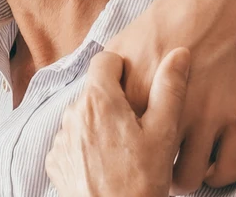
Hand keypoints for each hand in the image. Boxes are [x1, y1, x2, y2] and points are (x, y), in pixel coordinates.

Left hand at [46, 48, 188, 196]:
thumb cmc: (142, 181)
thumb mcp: (163, 134)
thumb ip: (170, 89)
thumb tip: (179, 54)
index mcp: (98, 100)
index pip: (105, 60)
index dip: (123, 67)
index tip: (138, 83)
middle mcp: (72, 113)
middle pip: (94, 91)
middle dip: (114, 100)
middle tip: (138, 125)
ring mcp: (60, 138)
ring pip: (83, 116)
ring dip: (100, 123)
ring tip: (125, 149)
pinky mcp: (55, 160)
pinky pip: (72, 140)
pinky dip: (88, 145)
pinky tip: (108, 163)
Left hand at [107, 0, 235, 192]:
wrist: (219, 0)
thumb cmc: (168, 19)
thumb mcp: (122, 44)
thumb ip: (104, 76)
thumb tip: (91, 91)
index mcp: (128, 96)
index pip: (116, 139)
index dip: (120, 136)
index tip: (126, 134)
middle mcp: (167, 113)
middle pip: (147, 164)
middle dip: (146, 165)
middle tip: (149, 159)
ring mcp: (204, 118)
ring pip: (187, 176)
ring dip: (180, 178)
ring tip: (177, 170)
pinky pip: (227, 170)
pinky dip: (214, 176)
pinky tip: (205, 167)